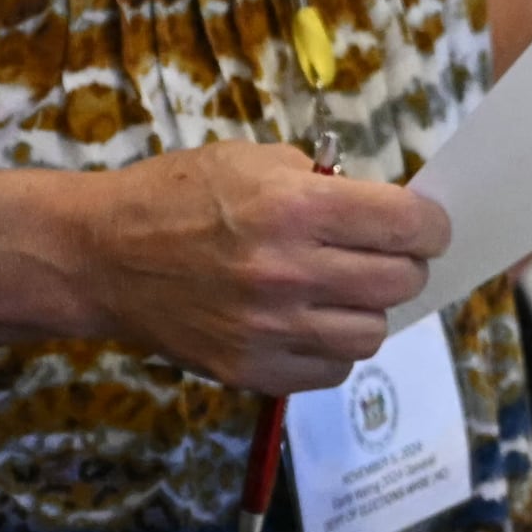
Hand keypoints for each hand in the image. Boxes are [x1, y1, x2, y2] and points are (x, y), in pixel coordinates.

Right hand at [67, 143, 453, 392]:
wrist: (101, 256)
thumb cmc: (180, 195)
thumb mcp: (256, 161)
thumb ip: (326, 186)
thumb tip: (386, 214)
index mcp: (294, 208)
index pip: (405, 226)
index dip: (430, 226)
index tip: (428, 226)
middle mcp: (287, 272)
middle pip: (397, 283)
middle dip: (405, 265)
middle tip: (390, 256)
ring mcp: (268, 329)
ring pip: (370, 334)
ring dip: (370, 311)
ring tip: (348, 291)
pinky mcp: (248, 371)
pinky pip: (329, 370)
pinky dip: (334, 349)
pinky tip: (314, 322)